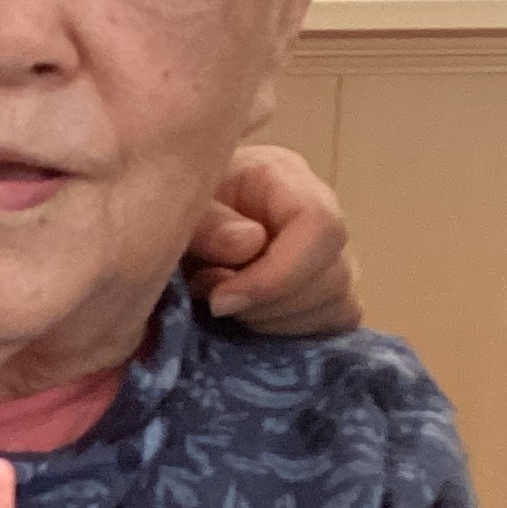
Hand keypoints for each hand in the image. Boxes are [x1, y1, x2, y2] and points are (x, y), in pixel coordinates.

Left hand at [184, 144, 359, 334]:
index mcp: (283, 176)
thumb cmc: (170, 213)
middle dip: (268, 305)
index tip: (220, 302)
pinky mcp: (330, 286)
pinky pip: (338, 317)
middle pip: (333, 273)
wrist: (168, 227)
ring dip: (277, 320)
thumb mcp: (173, 212)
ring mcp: (331, 250)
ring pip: (338, 301)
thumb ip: (207, 226)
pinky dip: (296, 330)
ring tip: (227, 306)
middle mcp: (319, 209)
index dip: (276, 275)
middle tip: (214, 302)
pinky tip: (253, 320)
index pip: (319, 225)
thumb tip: (251, 244)